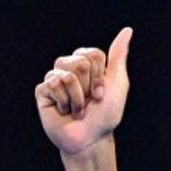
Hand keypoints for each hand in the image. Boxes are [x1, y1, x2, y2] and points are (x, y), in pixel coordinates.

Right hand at [35, 27, 132, 155]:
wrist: (89, 140)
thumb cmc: (105, 116)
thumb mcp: (117, 84)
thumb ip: (119, 56)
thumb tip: (127, 30)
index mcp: (87, 64)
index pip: (93, 54)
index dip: (100, 77)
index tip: (101, 94)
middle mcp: (69, 68)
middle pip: (79, 62)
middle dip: (89, 86)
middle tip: (89, 102)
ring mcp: (55, 78)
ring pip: (66, 74)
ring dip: (77, 97)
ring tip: (77, 109)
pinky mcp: (42, 91)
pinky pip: (52, 84)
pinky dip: (64, 102)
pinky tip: (64, 111)